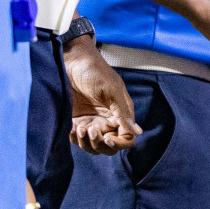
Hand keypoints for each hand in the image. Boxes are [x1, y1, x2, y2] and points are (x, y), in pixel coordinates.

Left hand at [63, 37, 142, 154]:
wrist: (71, 61)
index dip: (118, 144)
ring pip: (92, 147)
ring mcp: (91, 122)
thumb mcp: (111, 90)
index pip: (126, 138)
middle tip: (90, 129)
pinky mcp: (75, 121)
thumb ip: (123, 112)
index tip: (107, 138)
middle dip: (99, 144)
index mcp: (120, 114)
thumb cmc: (95, 70)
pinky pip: (77, 140)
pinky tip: (71, 125)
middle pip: (109, 147)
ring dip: (85, 142)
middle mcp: (107, 121)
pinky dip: (74, 138)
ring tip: (79, 126)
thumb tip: (138, 132)